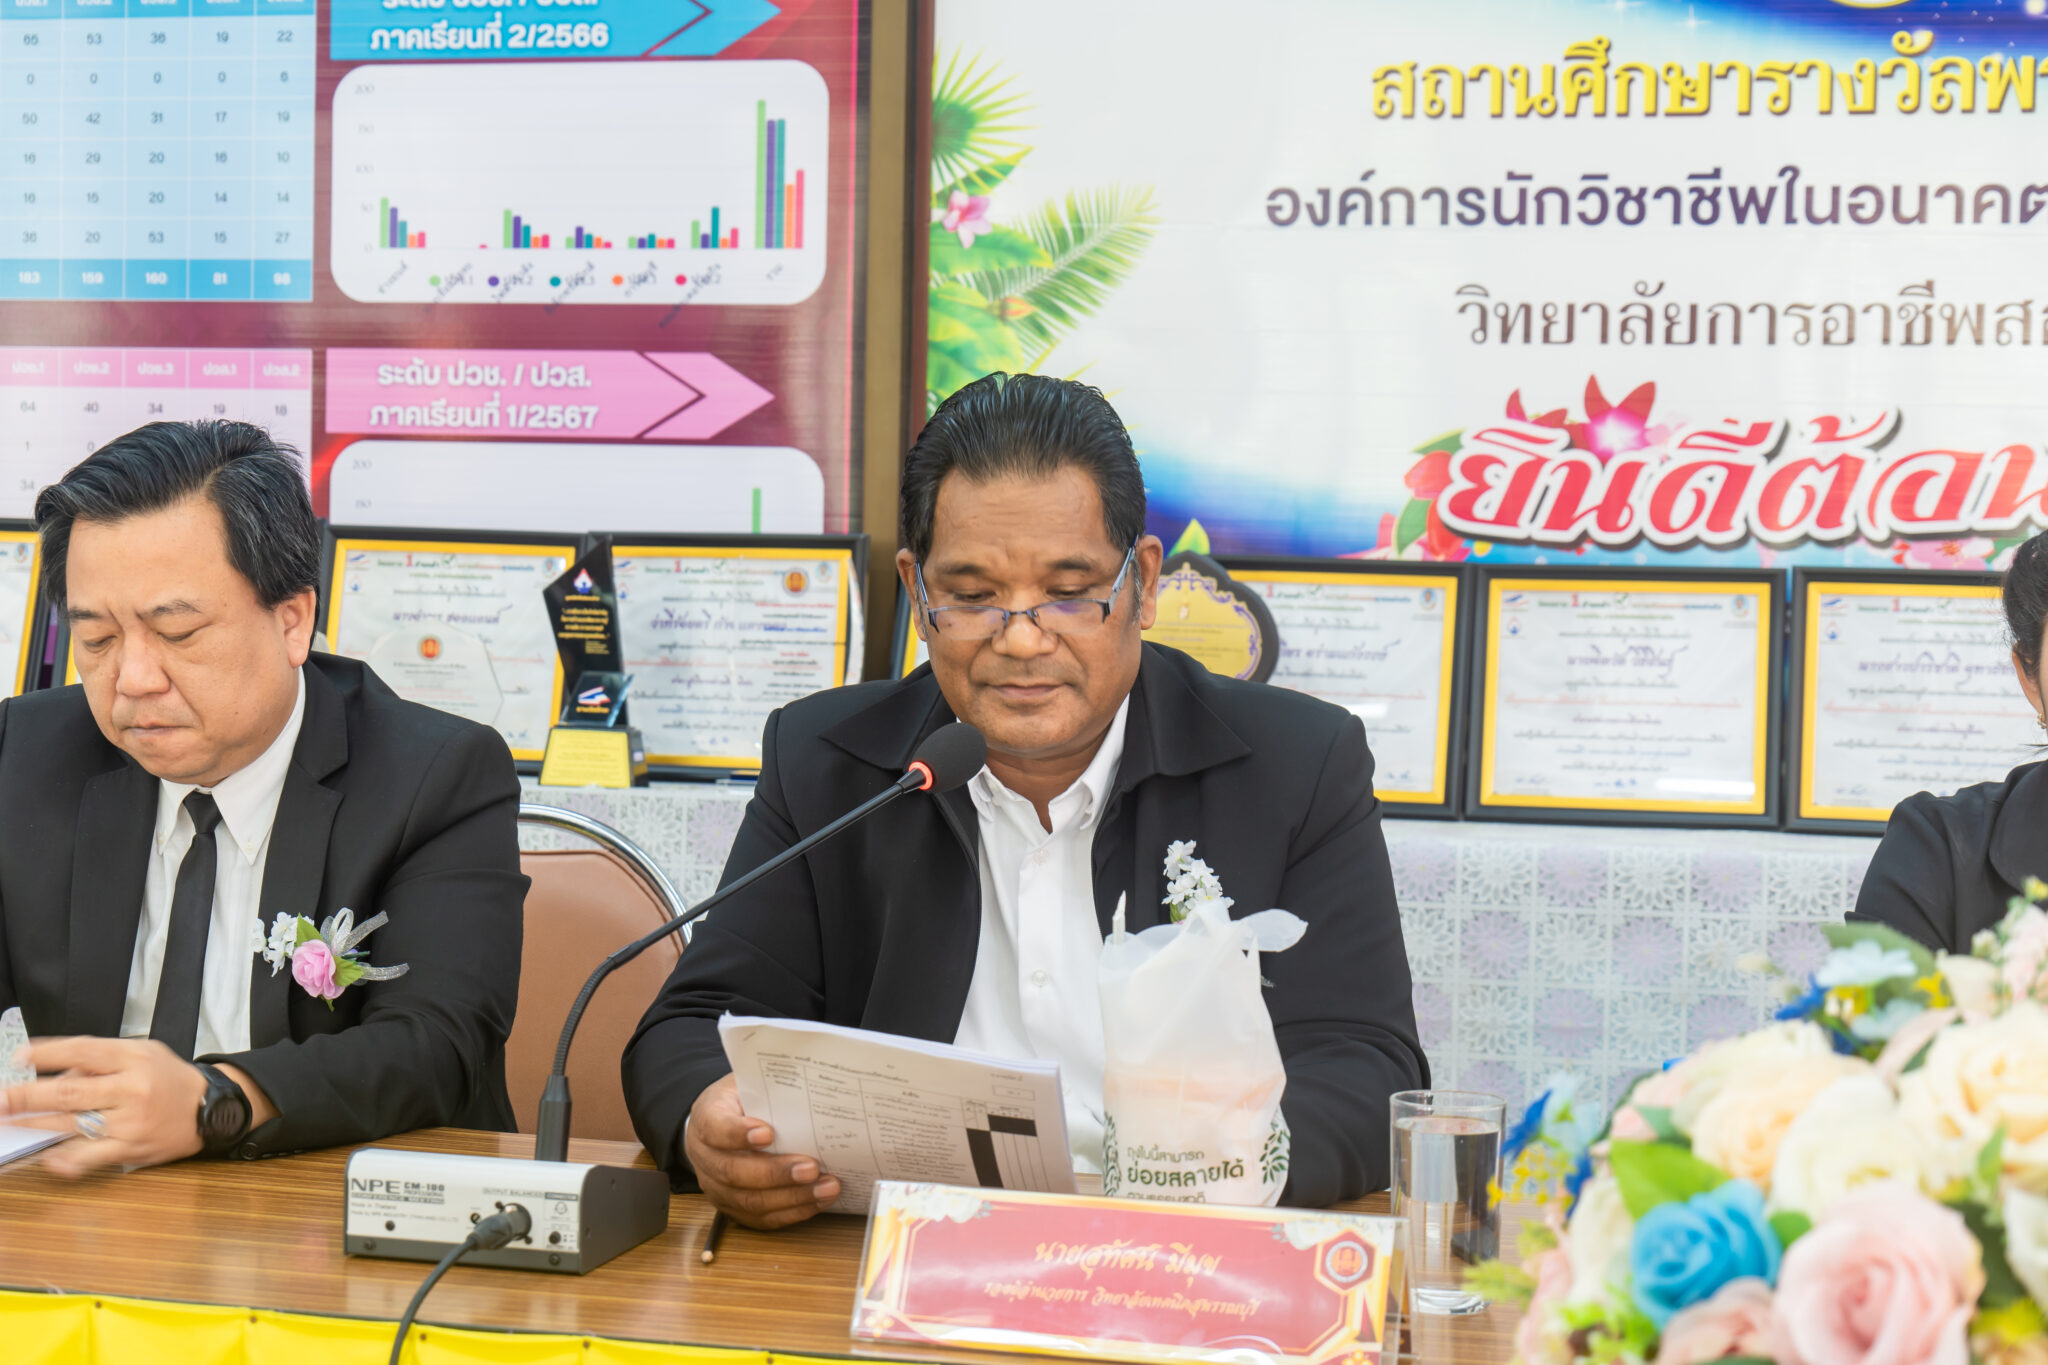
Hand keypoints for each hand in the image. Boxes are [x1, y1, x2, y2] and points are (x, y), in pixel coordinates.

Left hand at [0, 1036, 208, 1176]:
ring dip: (33, 1123)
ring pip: (72, 1123)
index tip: (19, 1057)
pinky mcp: (130, 1148)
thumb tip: (56, 1073)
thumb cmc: (170, 1080)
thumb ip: (102, 1060)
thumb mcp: (143, 1053)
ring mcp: (129, 1121)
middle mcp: (130, 1089)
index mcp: (133, 1059)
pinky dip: (66, 1159)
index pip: (82, 1052)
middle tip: (0, 1098)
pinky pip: (91, 1156)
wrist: (212, 1109)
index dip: (47, 1054)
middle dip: (26, 1095)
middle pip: (69, 1092)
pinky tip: (47, 1158)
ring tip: (8, 1120)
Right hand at [684, 1073, 839, 1229]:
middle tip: (811, 1167)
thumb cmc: (744, 1102)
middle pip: (733, 1172)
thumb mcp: (750, 1083)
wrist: (720, 1124)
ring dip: (792, 1197)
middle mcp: (704, 1156)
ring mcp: (716, 1187)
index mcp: (706, 1117)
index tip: (768, 1133)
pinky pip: (761, 1219)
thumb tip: (815, 1087)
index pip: (714, 1127)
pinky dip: (793, 1212)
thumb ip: (772, 1087)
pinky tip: (818, 1201)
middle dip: (775, 1174)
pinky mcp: (733, 1208)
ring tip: (826, 1187)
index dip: (738, 1134)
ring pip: (749, 1201)